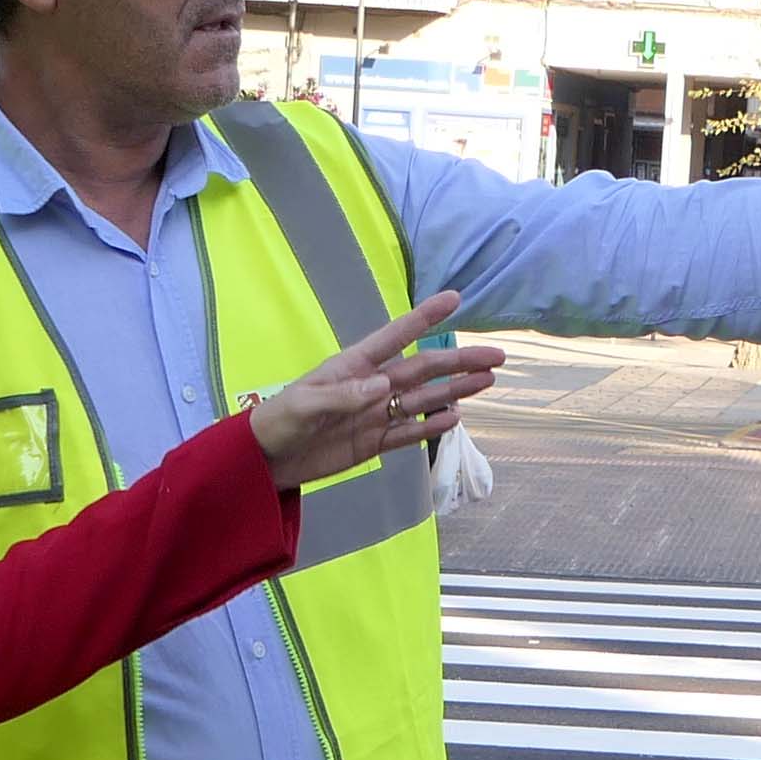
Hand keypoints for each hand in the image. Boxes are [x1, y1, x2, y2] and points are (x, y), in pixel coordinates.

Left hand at [249, 292, 506, 486]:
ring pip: (423, 399)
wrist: (264, 461)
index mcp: (353, 366)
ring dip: (455, 391)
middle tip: (496, 356)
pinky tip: (455, 418)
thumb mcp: (304, 406)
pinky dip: (431, 427)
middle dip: (459, 361)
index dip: (425, 317)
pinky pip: (408, 432)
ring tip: (488, 381)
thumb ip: (343, 396)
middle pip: (423, 369)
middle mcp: (371, 385)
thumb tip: (383, 386)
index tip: (455, 298)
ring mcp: (374, 414)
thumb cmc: (277, 422)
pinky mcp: (372, 443)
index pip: (395, 336)